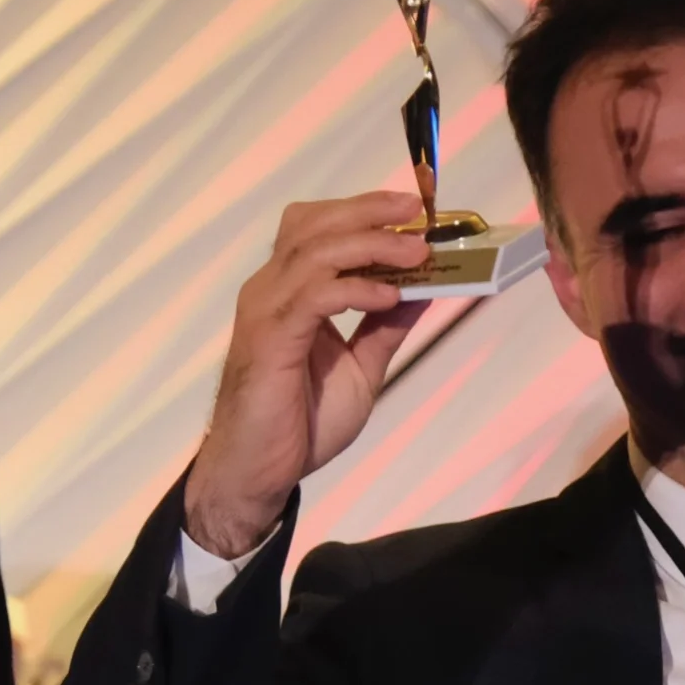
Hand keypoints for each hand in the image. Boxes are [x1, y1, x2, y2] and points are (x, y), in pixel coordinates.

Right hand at [184, 191, 427, 558]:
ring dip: (370, 245)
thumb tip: (424, 290)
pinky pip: (314, 296)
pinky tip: (389, 295)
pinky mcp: (270, 338)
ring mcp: (266, 310)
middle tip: (417, 213)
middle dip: (368, 212)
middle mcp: (271, 289)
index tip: (414, 212)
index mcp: (289, 291)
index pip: (319, 229)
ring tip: (417, 253)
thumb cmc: (301, 423)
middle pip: (315, 225)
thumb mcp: (360, 368)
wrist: (260, 471)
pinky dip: (355, 289)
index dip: (363, 212)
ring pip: (314, 250)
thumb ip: (384, 329)